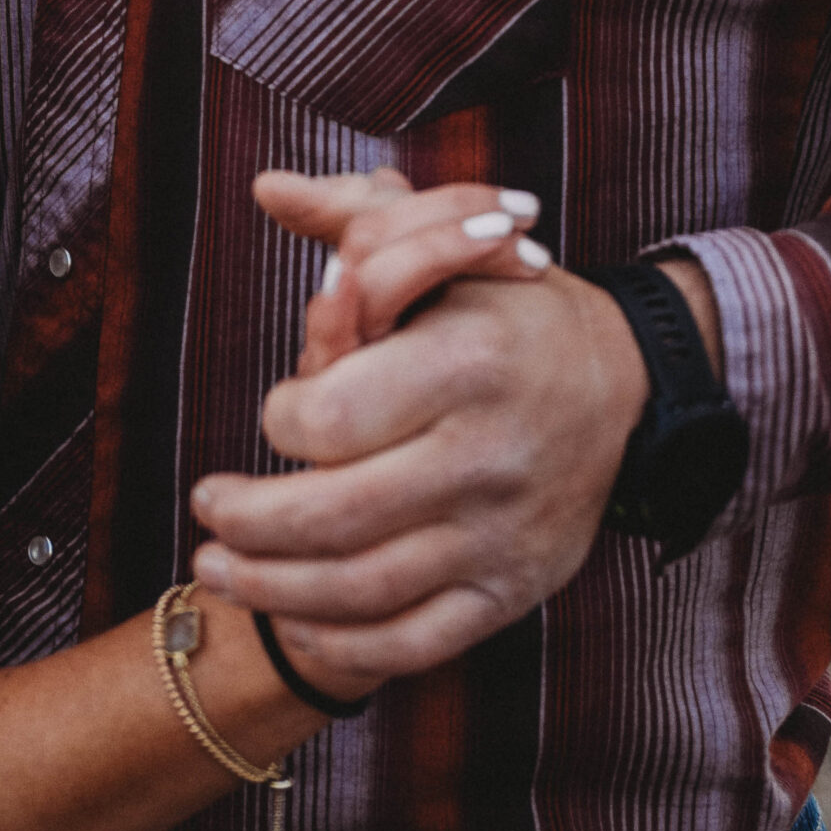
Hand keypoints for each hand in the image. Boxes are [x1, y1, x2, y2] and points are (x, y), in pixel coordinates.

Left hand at [186, 177, 697, 688]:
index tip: (277, 413)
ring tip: (217, 573)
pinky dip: (343, 645)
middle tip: (206, 511)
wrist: (624, 389)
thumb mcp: (447, 246)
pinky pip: (415, 642)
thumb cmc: (509, 309)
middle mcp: (489, 455)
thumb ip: (355, 218)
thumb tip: (269, 186)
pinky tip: (294, 627)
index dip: (282, 420)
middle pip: (337, 514)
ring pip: (364, 588)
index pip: (336, 416)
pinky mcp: (511, 590)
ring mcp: (502, 533)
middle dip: (250, 522)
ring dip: (272, 592)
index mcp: (469, 362)